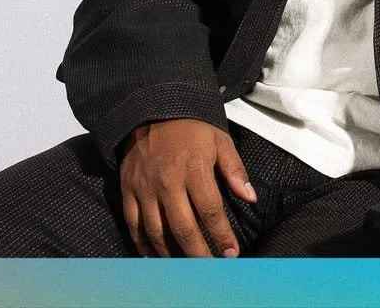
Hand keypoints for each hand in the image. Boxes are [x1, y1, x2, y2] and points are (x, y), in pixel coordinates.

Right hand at [119, 118, 255, 257]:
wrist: (152, 110)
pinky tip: (154, 257)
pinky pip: (134, 225)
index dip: (222, 235)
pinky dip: (143, 246)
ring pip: (157, 232)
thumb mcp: (219, 140)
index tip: (232, 253)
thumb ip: (234, 170)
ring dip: (172, 255)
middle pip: (183, 228)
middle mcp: (168, 182)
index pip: (211, 211)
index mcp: (194, 169)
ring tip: (185, 268)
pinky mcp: (129, 190)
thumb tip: (250, 197)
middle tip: (211, 269)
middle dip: (199, 254)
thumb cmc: (191, 127)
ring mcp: (146, 188)